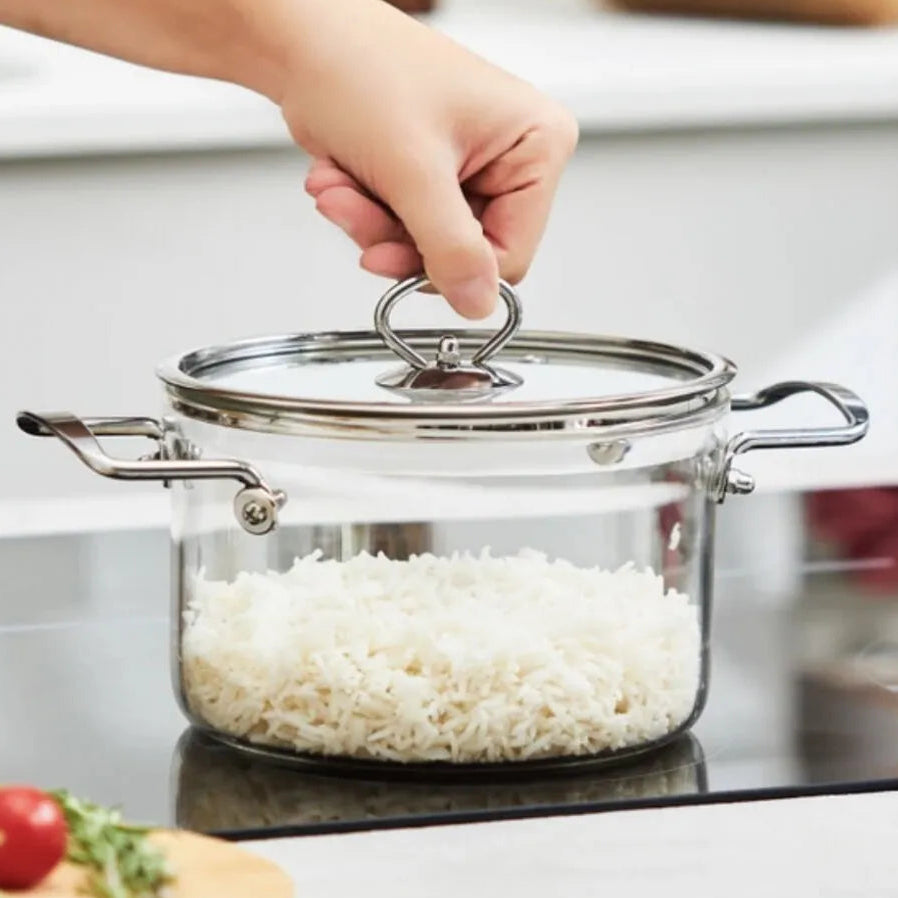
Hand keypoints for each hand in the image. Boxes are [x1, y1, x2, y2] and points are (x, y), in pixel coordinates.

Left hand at [283, 0, 577, 317]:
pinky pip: (406, 230)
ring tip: (341, 187)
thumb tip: (476, 303)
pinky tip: (342, 179)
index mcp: (537, 145)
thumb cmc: (361, 65)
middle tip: (358, 214)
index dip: (452, 267)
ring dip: (374, 225)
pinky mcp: (433, 178)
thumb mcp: (413, 169)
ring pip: (428, 246)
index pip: (511, 254)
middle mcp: (512, 159)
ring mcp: (471, 171)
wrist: (303, 40)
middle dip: (400, 239)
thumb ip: (449, 247)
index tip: (401, 260)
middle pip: (464, 252)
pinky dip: (366, 213)